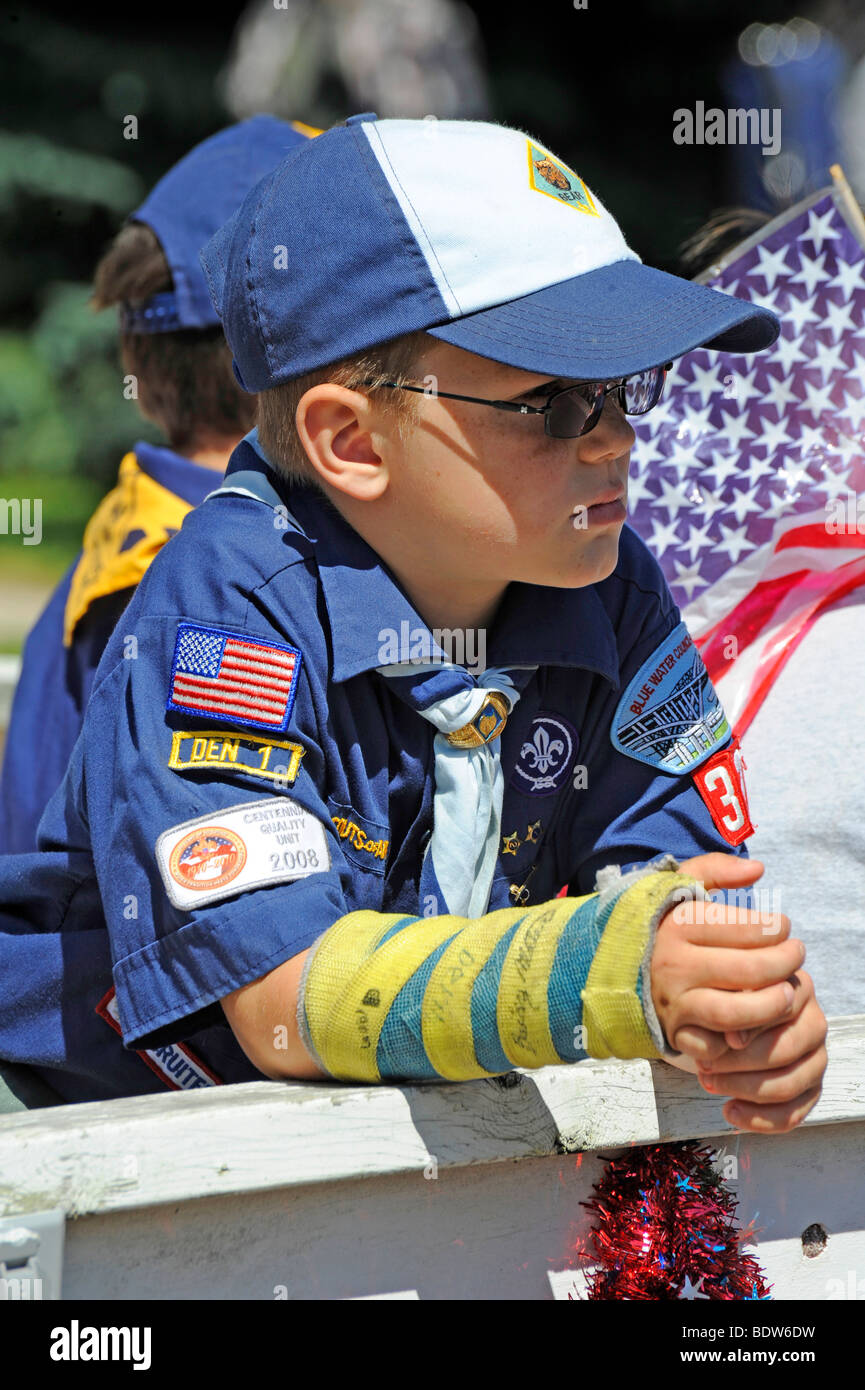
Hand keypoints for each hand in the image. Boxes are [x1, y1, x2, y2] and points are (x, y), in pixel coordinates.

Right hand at [651, 852, 825, 1130]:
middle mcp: (674, 965)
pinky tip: (756, 1023)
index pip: (743, 928)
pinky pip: (714, 1046)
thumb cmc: (656, 923)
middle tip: (796, 956)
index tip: (783, 927)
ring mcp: (673, 1003)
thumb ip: (716, 869)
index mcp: (677, 926)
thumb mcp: (676, 886)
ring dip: (771, 1005)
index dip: (774, 928)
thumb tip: (758, 870)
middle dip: (784, 963)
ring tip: (787, 992)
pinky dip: (739, 1040)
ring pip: (736, 1014)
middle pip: (748, 971)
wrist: (603, 966)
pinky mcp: (674, 1034)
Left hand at [695, 969, 826, 1132]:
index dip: (749, 1027)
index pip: (780, 1010)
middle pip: (784, 1052)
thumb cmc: (720, 1001)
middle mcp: (814, 1023)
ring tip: (710, 1083)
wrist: (719, 1018)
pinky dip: (758, 1119)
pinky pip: (792, 1115)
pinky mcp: (810, 1090)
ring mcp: (816, 1058)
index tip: (720, 1038)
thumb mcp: (720, 990)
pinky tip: (730, 1110)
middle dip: (737, 1063)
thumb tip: (735, 1038)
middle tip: (703, 1065)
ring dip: (742, 1089)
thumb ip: (729, 1004)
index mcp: (796, 989)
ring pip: (787, 1086)